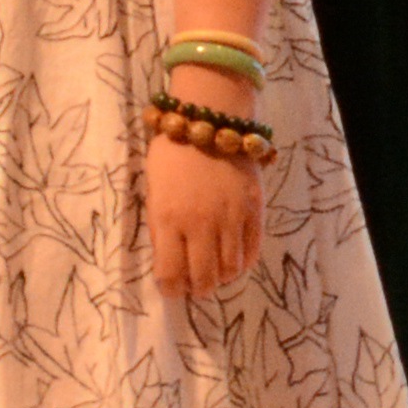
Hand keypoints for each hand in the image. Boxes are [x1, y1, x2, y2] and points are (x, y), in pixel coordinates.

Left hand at [146, 132, 264, 297]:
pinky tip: (234, 259)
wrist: (210, 118)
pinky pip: (252, 251)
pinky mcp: (254, 209)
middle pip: (203, 279)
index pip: (170, 274)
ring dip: (221, 278)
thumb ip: (160, 226)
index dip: (170, 290)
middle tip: (195, 286)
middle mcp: (200, 224)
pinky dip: (243, 262)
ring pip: (230, 270)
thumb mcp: (153, 190)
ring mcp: (231, 217)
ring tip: (215, 273)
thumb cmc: (172, 153)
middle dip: (197, 290)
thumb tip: (168, 260)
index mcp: (168, 219)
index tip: (171, 289)